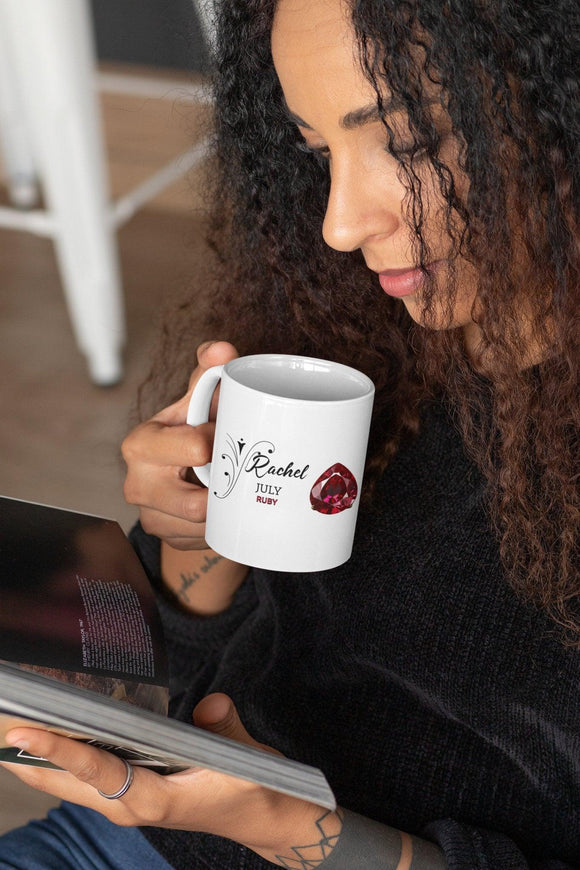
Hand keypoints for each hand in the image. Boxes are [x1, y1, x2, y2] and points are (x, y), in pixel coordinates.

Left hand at [2, 694, 333, 865]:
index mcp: (154, 799)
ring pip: (67, 779)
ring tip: (9, 720)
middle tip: (1, 715)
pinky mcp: (129, 792)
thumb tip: (210, 704)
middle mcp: (130, 804)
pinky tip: (48, 731)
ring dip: (36, 755)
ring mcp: (126, 801)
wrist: (261, 817)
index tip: (20, 730)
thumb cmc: (252, 789)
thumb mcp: (245, 759)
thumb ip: (223, 728)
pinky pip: (83, 774)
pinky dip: (59, 754)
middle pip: (64, 779)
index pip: (96, 769)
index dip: (57, 749)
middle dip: (27, 752)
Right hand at [122, 341, 238, 550]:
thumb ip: (209, 374)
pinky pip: (206, 539)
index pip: (195, 447)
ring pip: (206, 524)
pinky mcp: (167, 538)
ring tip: (230, 487)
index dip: (223, 442)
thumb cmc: (192, 429)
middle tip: (235, 469)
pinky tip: (223, 507)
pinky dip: (222, 525)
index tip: (228, 435)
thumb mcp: (199, 402)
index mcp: (141, 443)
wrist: (183, 473)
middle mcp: (137, 483)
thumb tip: (222, 350)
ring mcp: (150, 516)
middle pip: (197, 501)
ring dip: (226, 508)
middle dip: (224, 485)